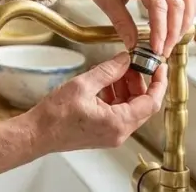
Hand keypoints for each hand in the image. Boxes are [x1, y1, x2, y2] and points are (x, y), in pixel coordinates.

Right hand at [28, 52, 166, 152]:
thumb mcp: (83, 85)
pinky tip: (104, 83)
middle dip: (139, 82)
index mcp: (118, 123)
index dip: (158, 83)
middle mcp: (119, 132)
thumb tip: (125, 60)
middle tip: (131, 63)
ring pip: (130, 108)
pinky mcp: (103, 132)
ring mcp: (111, 134)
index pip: (150, 102)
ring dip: (126, 88)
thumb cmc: (55, 116)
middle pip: (142, 105)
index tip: (158, 67)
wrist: (37, 134)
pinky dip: (116, 96)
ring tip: (115, 70)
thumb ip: (108, 71)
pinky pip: (118, 112)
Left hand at [79, 0, 195, 55]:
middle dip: (173, 31)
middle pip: (176, 4)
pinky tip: (179, 27)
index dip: (160, 30)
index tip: (156, 48)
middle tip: (163, 51)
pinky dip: (187, 12)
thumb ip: (121, 22)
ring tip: (172, 42)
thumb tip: (134, 45)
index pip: (158, 5)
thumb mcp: (105, 0)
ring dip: (184, 23)